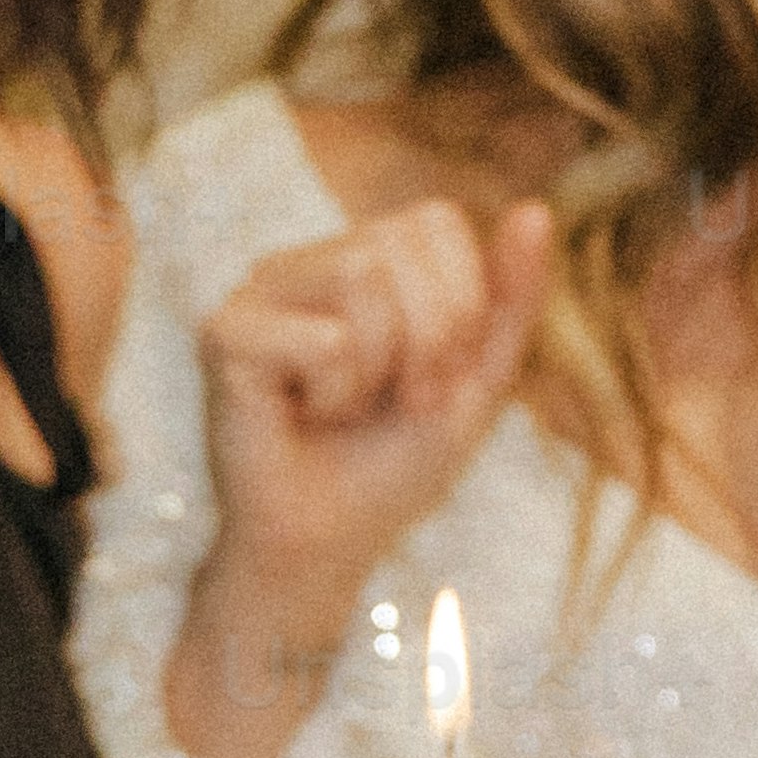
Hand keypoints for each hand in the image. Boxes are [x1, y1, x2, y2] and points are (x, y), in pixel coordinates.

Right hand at [172, 190, 549, 757]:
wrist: (324, 548)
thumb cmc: (389, 467)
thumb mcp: (473, 380)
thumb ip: (509, 301)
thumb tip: (534, 209)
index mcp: (360, 259)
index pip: (434, 220)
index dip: (459, 302)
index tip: (435, 378)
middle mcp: (302, 263)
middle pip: (398, 242)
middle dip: (427, 336)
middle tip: (400, 402)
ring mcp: (256, 292)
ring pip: (361, 274)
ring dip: (379, 365)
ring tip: (348, 408)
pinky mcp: (223, 332)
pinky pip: (323, 338)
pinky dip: (336, 394)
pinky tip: (303, 416)